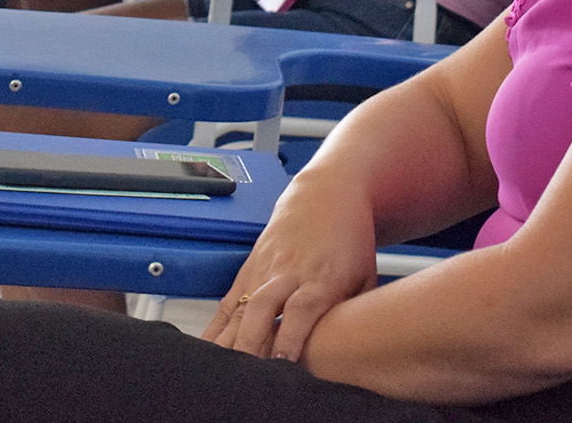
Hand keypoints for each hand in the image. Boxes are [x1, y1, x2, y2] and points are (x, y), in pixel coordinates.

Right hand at [202, 171, 378, 359]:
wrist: (326, 195)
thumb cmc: (349, 241)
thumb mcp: (365, 276)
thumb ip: (358, 314)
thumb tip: (359, 356)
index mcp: (321, 277)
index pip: (302, 309)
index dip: (290, 337)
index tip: (282, 364)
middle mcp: (288, 273)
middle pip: (263, 308)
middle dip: (250, 344)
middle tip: (243, 377)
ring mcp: (263, 271)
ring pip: (239, 309)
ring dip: (228, 343)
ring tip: (218, 376)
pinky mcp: (247, 271)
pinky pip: (226, 305)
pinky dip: (214, 331)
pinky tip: (206, 355)